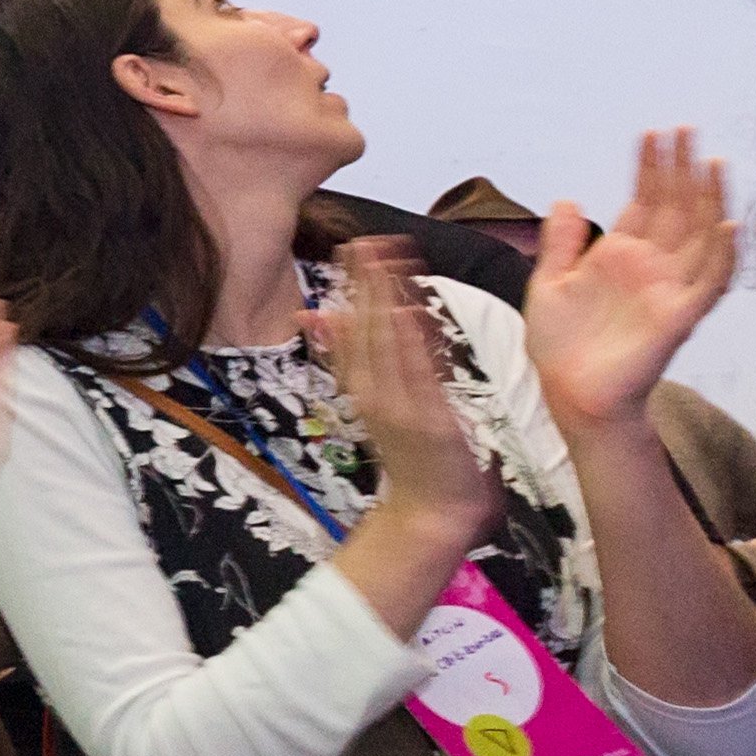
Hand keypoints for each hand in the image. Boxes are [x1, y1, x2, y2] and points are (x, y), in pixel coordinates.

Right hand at [318, 238, 502, 560]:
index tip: (354, 248)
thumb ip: (357, 360)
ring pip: (387, 344)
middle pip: (362, 329)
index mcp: (362, 388)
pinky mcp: (428, 420)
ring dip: (385, 300)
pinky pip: (417, 373)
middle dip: (364, 284)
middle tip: (364, 240)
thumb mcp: (379, 405)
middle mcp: (372, 394)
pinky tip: (407, 310)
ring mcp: (398, 407)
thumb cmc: (416, 460)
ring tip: (387, 259)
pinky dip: (410, 342)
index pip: (351, 327)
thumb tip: (324, 318)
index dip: (352, 287)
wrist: (431, 515)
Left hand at [525, 131, 736, 427]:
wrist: (569, 393)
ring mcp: (667, 289)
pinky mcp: (678, 316)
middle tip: (684, 129)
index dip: (649, 168)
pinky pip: (709, 281)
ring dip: (707, 200)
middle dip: (679, 170)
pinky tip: (726, 223)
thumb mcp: (550, 283)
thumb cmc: (562, 345)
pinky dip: (720, 253)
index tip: (652, 133)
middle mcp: (650, 267)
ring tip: (709, 162)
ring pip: (699, 235)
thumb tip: (568, 199)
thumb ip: (562, 243)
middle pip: (675, 208)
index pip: (643, 201)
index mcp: (620, 256)